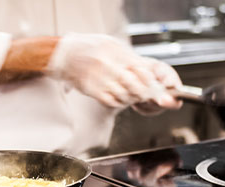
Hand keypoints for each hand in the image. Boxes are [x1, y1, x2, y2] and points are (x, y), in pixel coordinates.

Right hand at [45, 33, 182, 111]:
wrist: (66, 54)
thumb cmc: (93, 49)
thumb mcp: (115, 46)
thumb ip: (131, 59)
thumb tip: (152, 75)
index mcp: (119, 53)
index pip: (143, 72)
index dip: (153, 83)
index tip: (158, 90)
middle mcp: (110, 65)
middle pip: (136, 87)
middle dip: (145, 95)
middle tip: (147, 96)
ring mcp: (100, 78)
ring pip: (124, 97)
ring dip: (130, 99)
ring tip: (129, 94)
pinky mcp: (92, 89)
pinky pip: (111, 101)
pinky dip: (117, 102)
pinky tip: (117, 96)